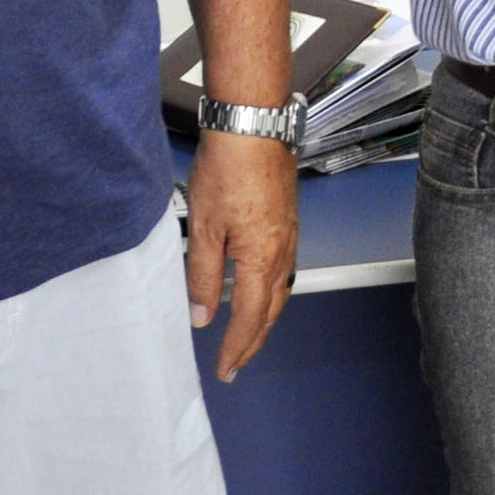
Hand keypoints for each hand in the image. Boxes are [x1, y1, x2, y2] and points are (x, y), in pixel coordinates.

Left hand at [185, 131, 298, 380]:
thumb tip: (204, 314)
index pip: (251, 318)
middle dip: (254, 341)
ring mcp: (290, 235)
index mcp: (262, 259)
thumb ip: (205, 277)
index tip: (224, 369)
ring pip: (282, 290)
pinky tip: (260, 289)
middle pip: (272, 311)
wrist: (253, 126)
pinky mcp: (288, 220)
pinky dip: (272, 292)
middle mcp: (284, 252)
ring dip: (266, 319)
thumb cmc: (228, 169)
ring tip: (248, 335)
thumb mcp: (204, 229)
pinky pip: (285, 269)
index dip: (236, 347)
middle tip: (237, 363)